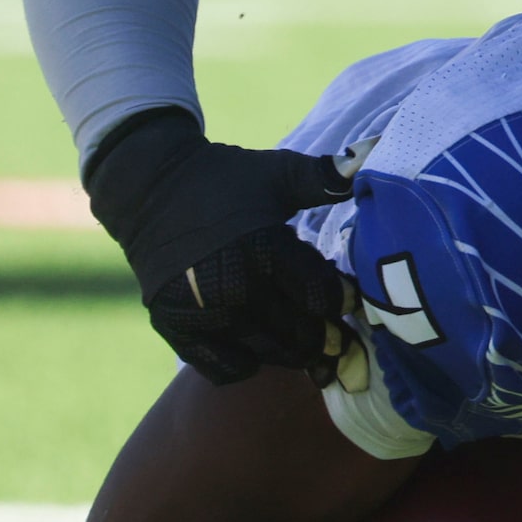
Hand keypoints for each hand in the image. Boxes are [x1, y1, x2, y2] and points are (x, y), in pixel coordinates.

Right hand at [84, 107, 355, 383]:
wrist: (148, 189)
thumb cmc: (223, 178)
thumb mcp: (277, 171)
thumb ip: (325, 175)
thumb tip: (372, 153)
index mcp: (265, 250)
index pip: (323, 297)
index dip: (344, 302)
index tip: (352, 301)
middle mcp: (234, 288)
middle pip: (301, 333)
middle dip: (328, 337)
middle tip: (343, 339)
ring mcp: (203, 314)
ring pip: (269, 354)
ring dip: (294, 353)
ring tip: (312, 347)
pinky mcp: (177, 329)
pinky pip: (226, 368)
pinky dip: (248, 363)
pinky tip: (258, 345)